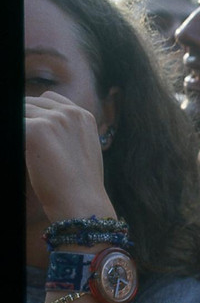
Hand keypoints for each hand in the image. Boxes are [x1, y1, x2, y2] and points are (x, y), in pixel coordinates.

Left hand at [25, 92, 113, 220]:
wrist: (82, 202)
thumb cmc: (80, 184)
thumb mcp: (83, 150)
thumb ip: (68, 132)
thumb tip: (42, 127)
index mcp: (83, 116)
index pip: (49, 99)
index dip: (36, 113)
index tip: (32, 130)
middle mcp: (70, 113)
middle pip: (30, 103)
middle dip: (24, 121)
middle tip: (24, 144)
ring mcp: (54, 119)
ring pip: (19, 113)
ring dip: (19, 130)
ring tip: (26, 150)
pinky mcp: (36, 129)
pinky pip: (14, 125)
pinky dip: (13, 139)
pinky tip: (21, 152)